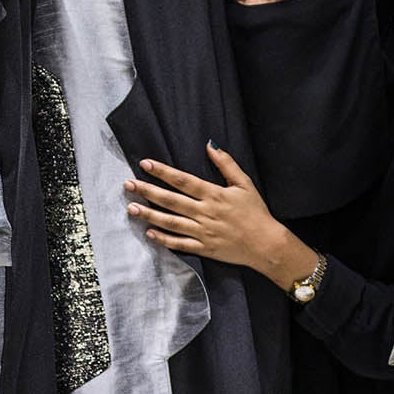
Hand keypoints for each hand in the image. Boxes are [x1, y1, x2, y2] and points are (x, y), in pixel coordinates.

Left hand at [125, 145, 318, 288]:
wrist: (266, 244)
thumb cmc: (256, 212)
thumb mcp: (245, 183)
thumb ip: (226, 164)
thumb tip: (209, 145)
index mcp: (214, 194)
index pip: (183, 180)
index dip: (162, 171)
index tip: (144, 164)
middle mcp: (205, 213)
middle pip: (171, 200)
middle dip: (147, 191)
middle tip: (127, 185)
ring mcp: (203, 232)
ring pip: (171, 222)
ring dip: (149, 215)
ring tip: (131, 208)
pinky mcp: (204, 248)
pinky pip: (180, 244)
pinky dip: (164, 239)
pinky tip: (149, 233)